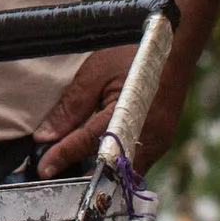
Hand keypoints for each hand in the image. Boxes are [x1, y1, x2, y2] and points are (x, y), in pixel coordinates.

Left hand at [30, 45, 177, 178]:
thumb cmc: (135, 53)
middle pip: (111, 167)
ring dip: (100, 172)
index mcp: (129, 113)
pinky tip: (98, 158)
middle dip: (83, 175)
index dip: (64, 156)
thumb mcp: (96, 71)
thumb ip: (72, 106)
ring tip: (73, 169)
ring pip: (125, 170)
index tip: (44, 169)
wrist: (175, 45)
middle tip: (57, 175)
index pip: (89, 142)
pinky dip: (116, 163)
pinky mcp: (162, 142)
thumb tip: (46, 136)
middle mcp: (148, 134)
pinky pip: (136, 162)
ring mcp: (159, 141)